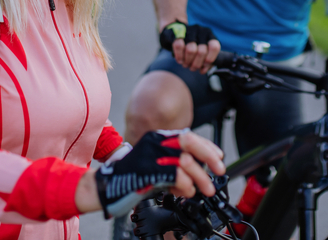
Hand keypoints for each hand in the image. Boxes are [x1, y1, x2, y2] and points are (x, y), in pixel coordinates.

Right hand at [93, 129, 224, 217]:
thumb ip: (174, 162)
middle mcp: (155, 141)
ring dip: (200, 177)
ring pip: (186, 161)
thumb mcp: (157, 165)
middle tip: (220, 170)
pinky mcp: (149, 169)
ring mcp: (151, 154)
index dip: (206, 146)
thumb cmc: (132, 178)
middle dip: (209, 156)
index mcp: (157, 137)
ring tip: (205, 189)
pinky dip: (186, 185)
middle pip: (189, 141)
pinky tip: (186, 192)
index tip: (218, 157)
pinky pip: (176, 175)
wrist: (107, 187)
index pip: (188, 135)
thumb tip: (199, 169)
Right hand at [159, 21, 220, 72]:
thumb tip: (203, 70)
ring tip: (186, 64)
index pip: (214, 47)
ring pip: (190, 50)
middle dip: (196, 64)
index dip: (210, 59)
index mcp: (210, 36)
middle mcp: (201, 32)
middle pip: (201, 52)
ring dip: (187, 62)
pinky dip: (179, 56)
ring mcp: (189, 31)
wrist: (176, 32)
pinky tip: (179, 60)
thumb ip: (206, 61)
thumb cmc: (193, 46)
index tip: (204, 64)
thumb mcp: (203, 52)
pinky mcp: (177, 32)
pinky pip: (179, 46)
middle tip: (192, 67)